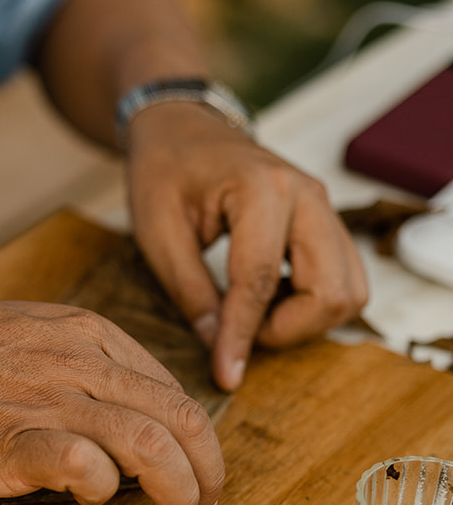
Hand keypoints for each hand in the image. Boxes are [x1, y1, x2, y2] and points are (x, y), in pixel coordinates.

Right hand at [0, 299, 224, 504]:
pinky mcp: (15, 441)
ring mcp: (48, 399)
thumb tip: (108, 408)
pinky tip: (92, 502)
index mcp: (84, 333)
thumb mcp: (18, 332)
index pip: (171, 388)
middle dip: (208, 473)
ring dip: (179, 494)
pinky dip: (106, 490)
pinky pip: (89, 465)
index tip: (194, 475)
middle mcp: (78, 361)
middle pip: (181, 418)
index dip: (196, 441)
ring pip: (154, 445)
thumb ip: (69, 361)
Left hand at [126, 104, 367, 390]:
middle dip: (286, 330)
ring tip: (251, 315)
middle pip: (329, 291)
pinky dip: (314, 304)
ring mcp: (325, 207)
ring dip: (305, 320)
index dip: (242, 336)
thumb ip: (189, 291)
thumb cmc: (164, 172)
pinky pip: (345, 279)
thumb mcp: (157, 232)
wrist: (184, 129)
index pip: (260, 281)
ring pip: (348, 291)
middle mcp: (308, 195)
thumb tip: (217, 347)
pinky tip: (269, 301)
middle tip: (236, 333)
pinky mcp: (327, 222)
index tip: (225, 375)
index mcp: (262, 188)